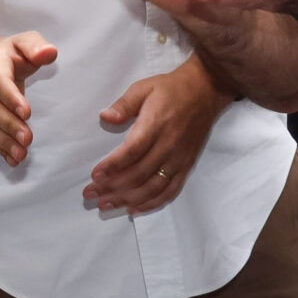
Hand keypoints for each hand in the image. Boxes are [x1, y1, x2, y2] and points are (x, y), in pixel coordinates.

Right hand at [0, 32, 56, 165]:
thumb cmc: (13, 52)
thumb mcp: (24, 41)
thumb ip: (36, 46)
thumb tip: (49, 53)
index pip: (0, 83)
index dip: (11, 98)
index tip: (27, 112)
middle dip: (10, 125)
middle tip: (27, 139)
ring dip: (4, 141)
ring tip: (21, 155)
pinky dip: (1, 149)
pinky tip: (13, 161)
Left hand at [86, 55, 227, 213]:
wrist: (206, 91)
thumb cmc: (171, 89)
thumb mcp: (144, 88)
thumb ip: (124, 104)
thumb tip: (105, 117)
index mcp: (156, 125)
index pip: (132, 151)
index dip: (113, 166)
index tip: (95, 175)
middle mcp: (168, 145)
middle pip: (139, 174)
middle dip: (112, 187)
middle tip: (90, 194)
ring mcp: (179, 159)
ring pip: (152, 187)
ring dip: (128, 199)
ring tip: (106, 205)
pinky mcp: (186, 166)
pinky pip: (170, 191)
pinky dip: (152, 203)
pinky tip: (134, 209)